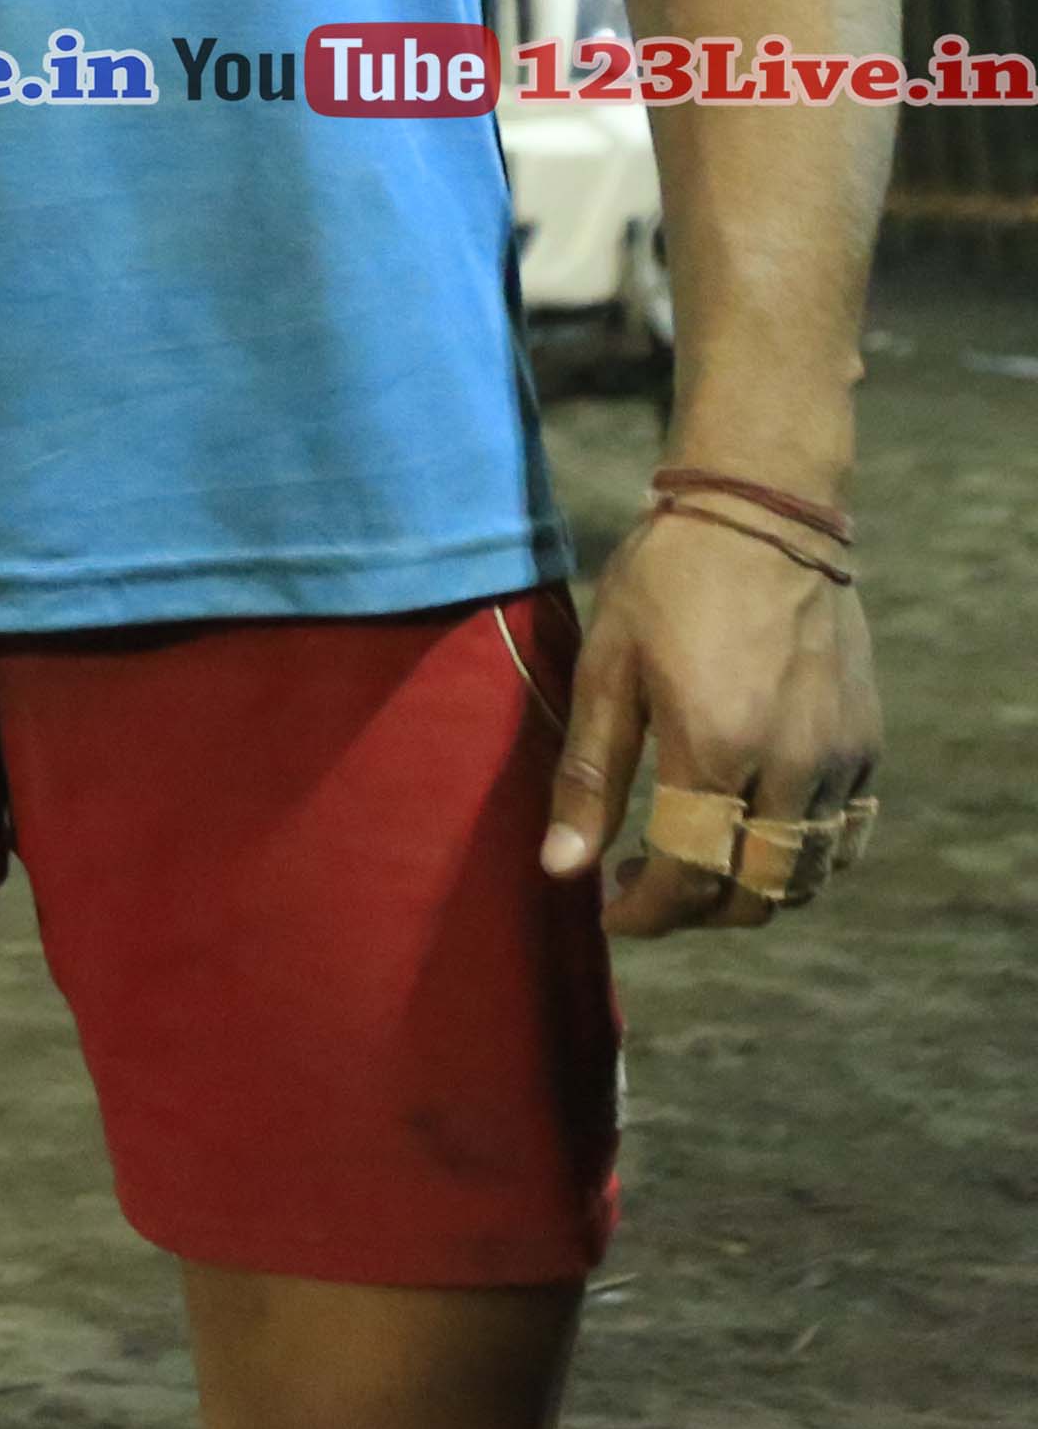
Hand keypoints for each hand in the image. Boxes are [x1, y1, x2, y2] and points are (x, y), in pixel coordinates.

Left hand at [547, 508, 881, 935]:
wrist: (761, 515)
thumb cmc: (665, 583)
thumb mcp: (606, 671)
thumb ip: (588, 778)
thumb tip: (560, 869)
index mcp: (718, 748)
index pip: (689, 878)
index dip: (645, 913)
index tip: (608, 911)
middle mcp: (792, 765)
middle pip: (756, 895)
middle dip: (695, 912)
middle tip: (642, 884)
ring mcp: (841, 757)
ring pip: (808, 875)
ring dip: (750, 892)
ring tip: (692, 859)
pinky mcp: (867, 743)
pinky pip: (842, 834)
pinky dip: (798, 857)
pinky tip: (748, 828)